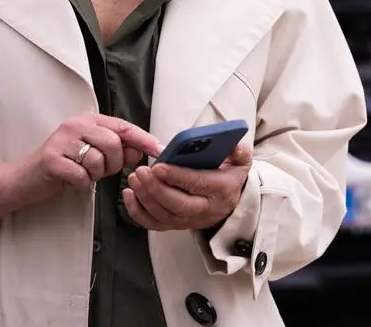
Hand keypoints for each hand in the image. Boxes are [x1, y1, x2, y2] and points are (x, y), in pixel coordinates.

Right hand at [22, 114, 163, 196]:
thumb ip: (118, 151)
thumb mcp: (94, 154)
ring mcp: (62, 140)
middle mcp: (76, 124)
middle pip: (113, 143)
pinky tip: (73, 180)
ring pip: (98, 160)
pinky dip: (81, 183)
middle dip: (114, 163)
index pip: (124, 127)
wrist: (27, 178)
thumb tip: (140, 151)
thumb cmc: (65, 165)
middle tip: (102, 170)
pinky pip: (82, 175)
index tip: (160, 150)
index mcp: (89, 120)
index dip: (144, 139)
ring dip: (96, 174)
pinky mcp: (52, 159)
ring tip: (84, 173)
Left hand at [122, 143, 252, 231]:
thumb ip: (240, 152)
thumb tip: (235, 145)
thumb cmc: (229, 177)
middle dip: (157, 189)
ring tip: (134, 178)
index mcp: (221, 190)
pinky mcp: (177, 225)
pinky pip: (154, 224)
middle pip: (179, 205)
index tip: (159, 166)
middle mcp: (205, 209)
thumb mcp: (241, 162)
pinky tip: (129, 194)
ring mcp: (190, 220)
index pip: (198, 184)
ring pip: (164, 216)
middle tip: (142, 172)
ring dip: (145, 198)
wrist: (230, 202)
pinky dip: (138, 212)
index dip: (177, 177)